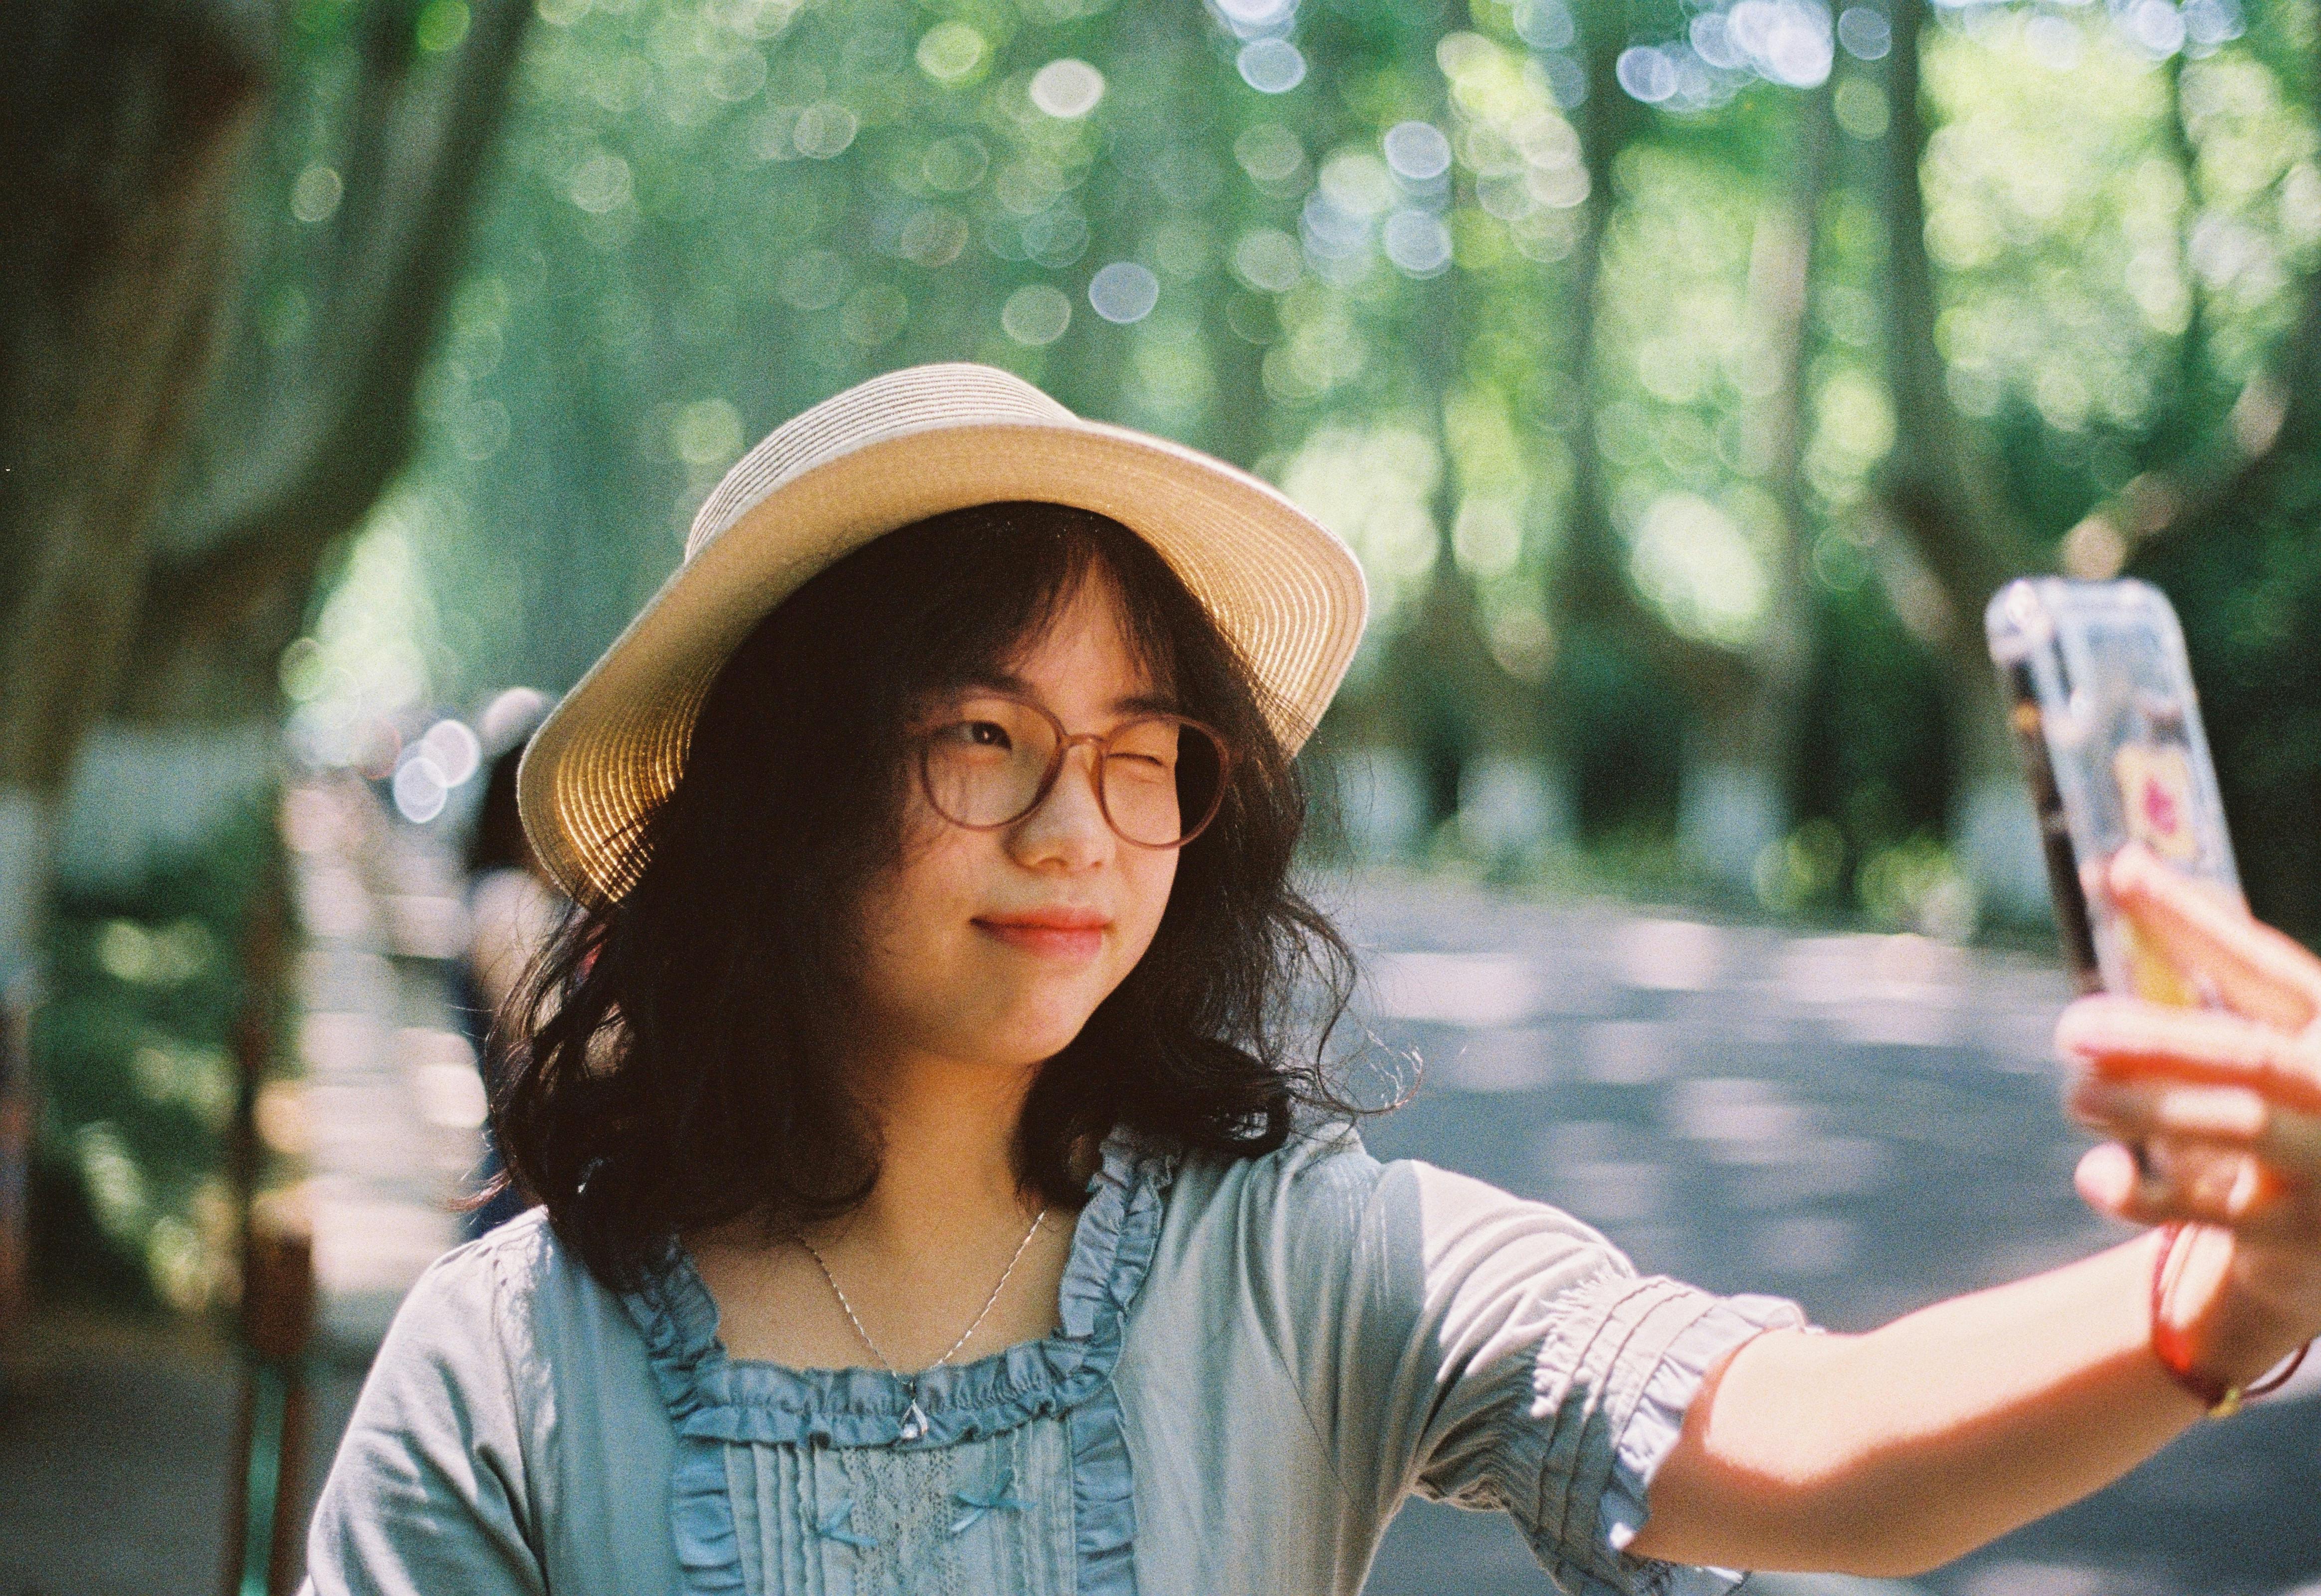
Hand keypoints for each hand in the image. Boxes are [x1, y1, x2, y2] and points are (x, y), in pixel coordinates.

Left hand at [2056, 845, 2320, 1385]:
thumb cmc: (2279, 1108)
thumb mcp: (2259, 1037)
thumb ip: (2203, 970)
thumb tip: (2118, 866)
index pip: (2263, 963)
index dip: (2190, 918)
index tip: (2119, 868)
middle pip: (2249, 1056)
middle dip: (2156, 1038)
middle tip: (2071, 1028)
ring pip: (2235, 1126)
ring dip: (2142, 1107)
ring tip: (2076, 1096)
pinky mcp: (2294, 1236)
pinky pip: (2206, 1210)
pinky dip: (2138, 1190)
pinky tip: (2093, 1172)